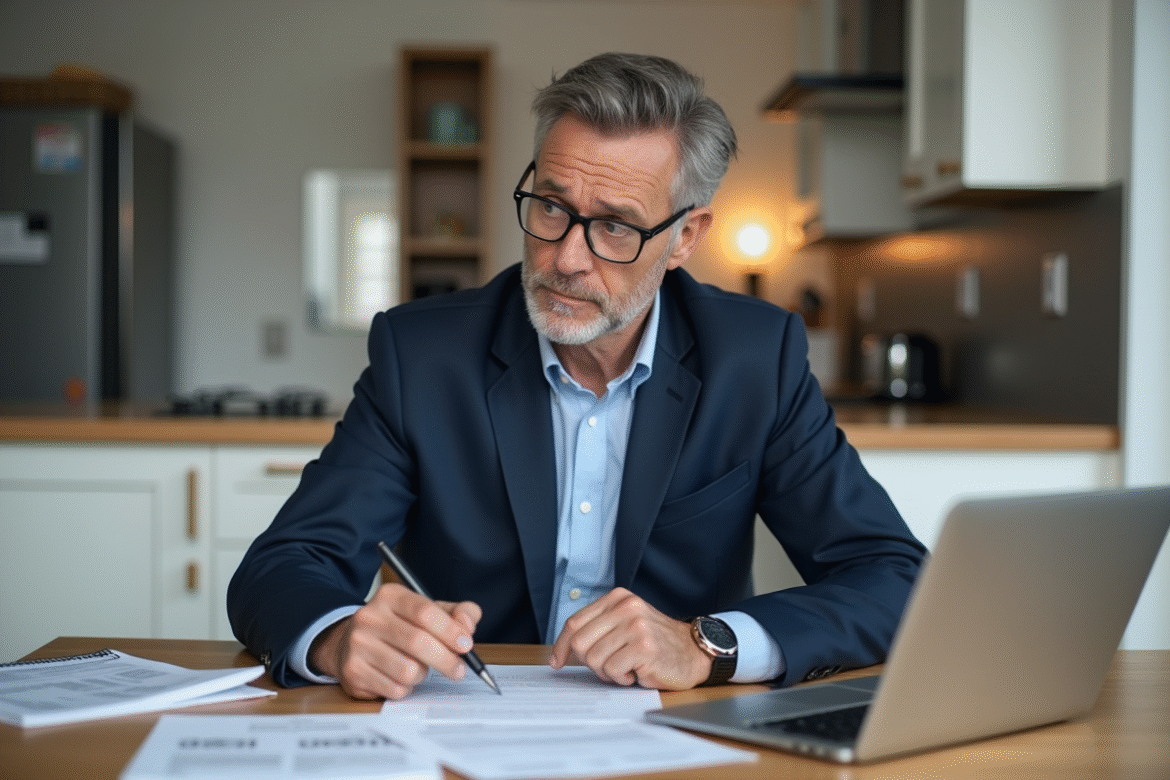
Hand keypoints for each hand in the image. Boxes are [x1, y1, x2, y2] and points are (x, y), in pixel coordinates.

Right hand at [308, 583, 480, 700]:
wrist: (348, 643)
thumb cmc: (397, 627)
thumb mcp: (425, 612)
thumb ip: (455, 613)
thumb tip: (468, 625)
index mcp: (390, 596)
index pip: (425, 612)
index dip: (451, 630)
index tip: (466, 644)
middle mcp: (369, 617)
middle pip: (418, 642)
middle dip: (446, 660)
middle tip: (459, 669)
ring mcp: (357, 645)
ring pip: (408, 670)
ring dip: (422, 675)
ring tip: (418, 668)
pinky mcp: (353, 673)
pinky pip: (395, 689)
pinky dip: (406, 688)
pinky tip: (399, 677)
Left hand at [548, 587, 711, 689]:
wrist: (693, 652)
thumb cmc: (656, 643)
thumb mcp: (625, 624)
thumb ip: (599, 628)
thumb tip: (565, 648)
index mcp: (617, 599)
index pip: (575, 622)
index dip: (561, 646)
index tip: (557, 661)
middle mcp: (626, 607)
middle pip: (581, 643)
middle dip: (589, 663)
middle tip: (608, 667)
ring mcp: (636, 626)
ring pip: (595, 660)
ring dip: (608, 672)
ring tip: (627, 667)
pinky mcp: (644, 647)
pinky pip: (613, 670)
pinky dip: (621, 678)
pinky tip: (636, 672)